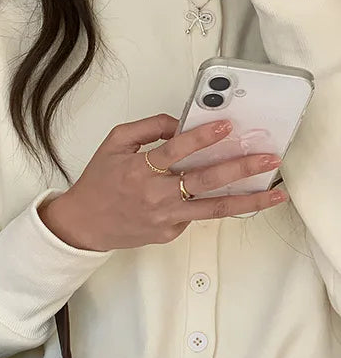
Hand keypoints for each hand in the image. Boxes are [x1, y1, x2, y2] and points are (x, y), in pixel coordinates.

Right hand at [39, 113, 286, 251]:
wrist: (84, 226)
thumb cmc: (98, 183)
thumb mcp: (115, 143)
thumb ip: (148, 128)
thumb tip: (181, 123)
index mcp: (140, 170)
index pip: (176, 151)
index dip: (202, 138)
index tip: (227, 127)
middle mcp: (156, 196)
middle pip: (204, 182)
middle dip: (240, 169)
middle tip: (268, 159)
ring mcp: (165, 219)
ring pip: (212, 209)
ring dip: (247, 201)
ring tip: (274, 193)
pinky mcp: (168, 233)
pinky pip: (194, 215)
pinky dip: (212, 204)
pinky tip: (229, 196)